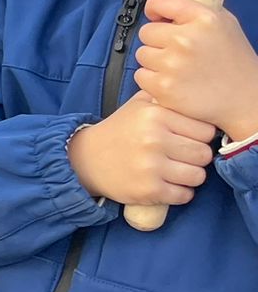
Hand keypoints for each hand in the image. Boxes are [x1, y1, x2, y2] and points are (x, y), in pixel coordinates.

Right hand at [67, 91, 217, 208]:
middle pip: (204, 154)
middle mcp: (154, 139)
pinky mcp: (148, 190)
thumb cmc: (119, 131)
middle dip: (196, 157)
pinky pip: (185, 195)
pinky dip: (180, 193)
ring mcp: (151, 167)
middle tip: (182, 156)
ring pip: (198, 176)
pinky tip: (168, 185)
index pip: (205, 130)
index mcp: (155, 115)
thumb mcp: (138, 105)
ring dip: (190, 176)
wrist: (85, 159)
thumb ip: (165, 97)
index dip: (200, 136)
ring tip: (176, 171)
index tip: (187, 139)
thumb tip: (195, 96)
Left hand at [135, 0, 257, 140]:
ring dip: (155, 61)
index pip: (158, 1)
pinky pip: (141, 76)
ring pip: (142, 54)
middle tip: (179, 52)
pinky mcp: (164, 88)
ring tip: (179, 68)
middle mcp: (186, 39)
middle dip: (159, 41)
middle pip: (146, 31)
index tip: (161, 18)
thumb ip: (191, 4)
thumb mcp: (222, 23)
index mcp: (203, 19)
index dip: (156, 9)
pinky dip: (153, 80)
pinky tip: (174, 82)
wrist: (246, 100)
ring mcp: (173, 65)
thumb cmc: (234, 60)